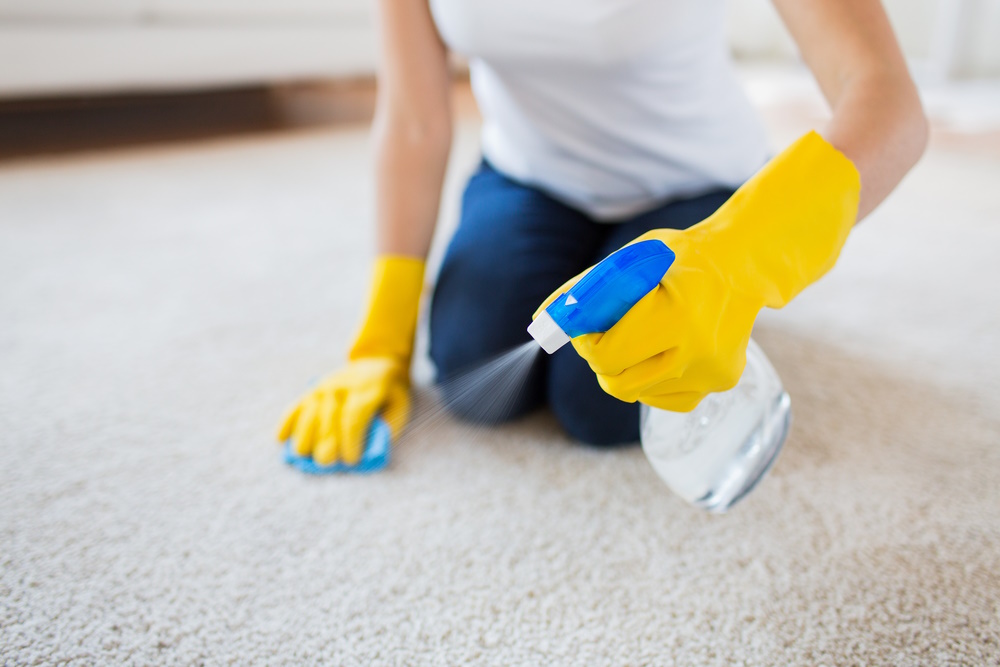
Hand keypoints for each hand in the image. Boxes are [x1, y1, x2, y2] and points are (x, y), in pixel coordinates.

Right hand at [277, 357, 409, 464]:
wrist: (377, 361)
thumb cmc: (391, 392)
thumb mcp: (401, 404)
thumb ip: (389, 427)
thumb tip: (370, 451)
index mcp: (367, 390)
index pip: (353, 417)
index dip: (350, 440)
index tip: (351, 459)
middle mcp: (342, 387)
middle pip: (328, 417)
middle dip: (326, 442)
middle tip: (327, 462)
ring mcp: (325, 386)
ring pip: (309, 412)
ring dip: (304, 434)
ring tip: (303, 454)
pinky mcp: (313, 389)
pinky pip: (296, 405)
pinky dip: (286, 421)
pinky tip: (280, 438)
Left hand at [538, 131, 859, 410]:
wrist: (743, 265)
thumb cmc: (679, 258)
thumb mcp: (630, 260)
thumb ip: (584, 291)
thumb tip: (540, 324)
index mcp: (678, 315)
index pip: (606, 356)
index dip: (586, 342)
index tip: (586, 324)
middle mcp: (700, 351)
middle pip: (616, 382)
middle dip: (601, 358)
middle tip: (608, 331)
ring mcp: (713, 372)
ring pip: (637, 392)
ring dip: (625, 367)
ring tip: (642, 334)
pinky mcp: (721, 384)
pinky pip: (663, 398)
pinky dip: (650, 379)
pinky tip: (664, 349)